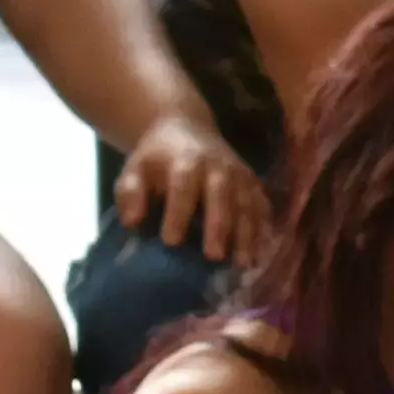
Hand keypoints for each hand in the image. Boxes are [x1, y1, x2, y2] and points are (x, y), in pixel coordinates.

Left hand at [110, 107, 267, 263]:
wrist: (189, 129)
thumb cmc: (158, 158)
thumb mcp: (135, 168)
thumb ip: (129, 192)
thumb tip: (132, 221)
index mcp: (186, 160)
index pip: (184, 184)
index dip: (178, 212)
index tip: (170, 241)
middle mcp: (219, 166)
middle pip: (222, 194)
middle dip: (219, 225)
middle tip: (215, 256)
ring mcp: (241, 175)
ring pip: (247, 204)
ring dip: (247, 234)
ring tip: (243, 263)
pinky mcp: (254, 185)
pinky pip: (263, 208)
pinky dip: (263, 231)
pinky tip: (260, 255)